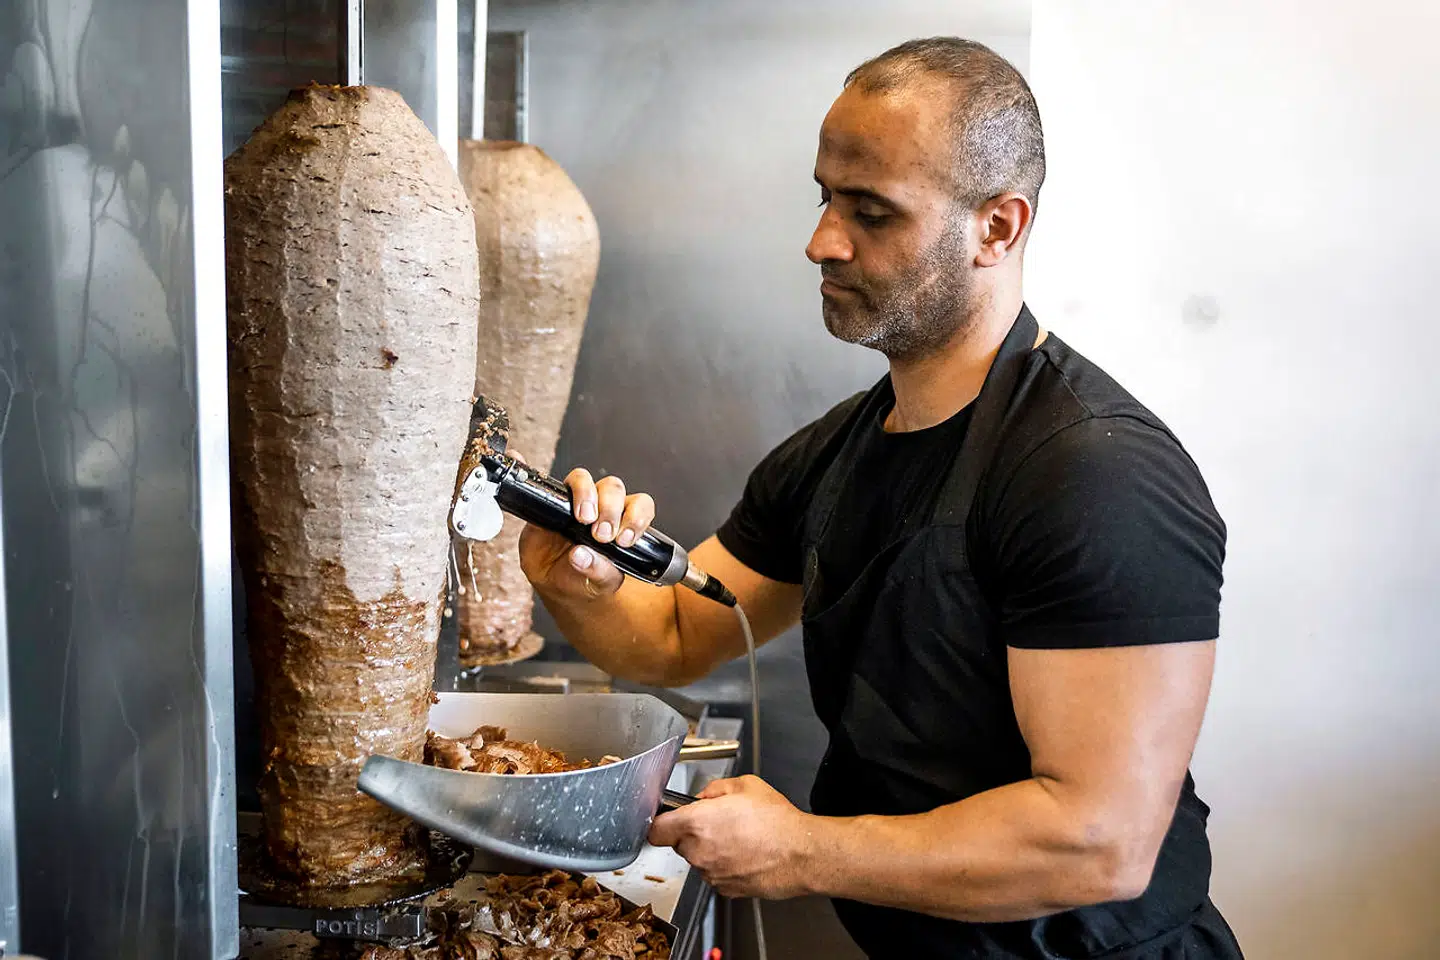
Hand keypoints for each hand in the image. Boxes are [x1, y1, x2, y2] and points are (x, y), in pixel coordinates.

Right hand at [517, 465, 656, 603]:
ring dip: (588, 495)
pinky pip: (563, 485)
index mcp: (623, 525)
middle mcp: (603, 508)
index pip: (641, 507)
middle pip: (614, 488)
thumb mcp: (597, 585)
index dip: (636, 517)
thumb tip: (582, 555)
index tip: (623, 539)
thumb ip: (598, 572)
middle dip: (610, 509)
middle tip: (600, 535)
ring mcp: (577, 502)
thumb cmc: (584, 581)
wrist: (553, 584)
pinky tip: (564, 512)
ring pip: (587, 480)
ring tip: (584, 519)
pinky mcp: (555, 502)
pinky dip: (568, 492)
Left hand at [648, 775, 817, 898]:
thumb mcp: (745, 785)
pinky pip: (715, 874)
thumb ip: (714, 789)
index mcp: (696, 823)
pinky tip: (746, 854)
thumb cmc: (776, 821)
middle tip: (719, 823)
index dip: (660, 823)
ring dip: (710, 850)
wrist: (801, 854)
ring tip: (739, 838)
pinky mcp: (724, 890)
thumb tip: (704, 797)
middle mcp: (698, 852)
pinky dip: (724, 866)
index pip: (655, 829)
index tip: (666, 820)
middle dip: (692, 833)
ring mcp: (710, 874)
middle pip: (679, 844)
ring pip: (698, 860)